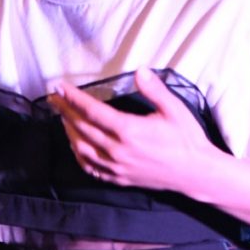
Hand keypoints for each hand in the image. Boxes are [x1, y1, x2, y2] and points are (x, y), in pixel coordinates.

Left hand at [49, 68, 224, 194]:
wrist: (195, 173)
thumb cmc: (186, 139)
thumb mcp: (174, 110)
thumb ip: (155, 90)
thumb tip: (140, 70)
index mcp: (129, 131)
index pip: (92, 111)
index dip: (73, 98)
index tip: (59, 87)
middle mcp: (118, 150)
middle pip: (82, 128)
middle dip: (65, 110)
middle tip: (53, 98)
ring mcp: (117, 167)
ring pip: (82, 149)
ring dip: (69, 131)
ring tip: (63, 117)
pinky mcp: (120, 179)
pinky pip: (91, 168)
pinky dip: (78, 155)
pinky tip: (76, 145)